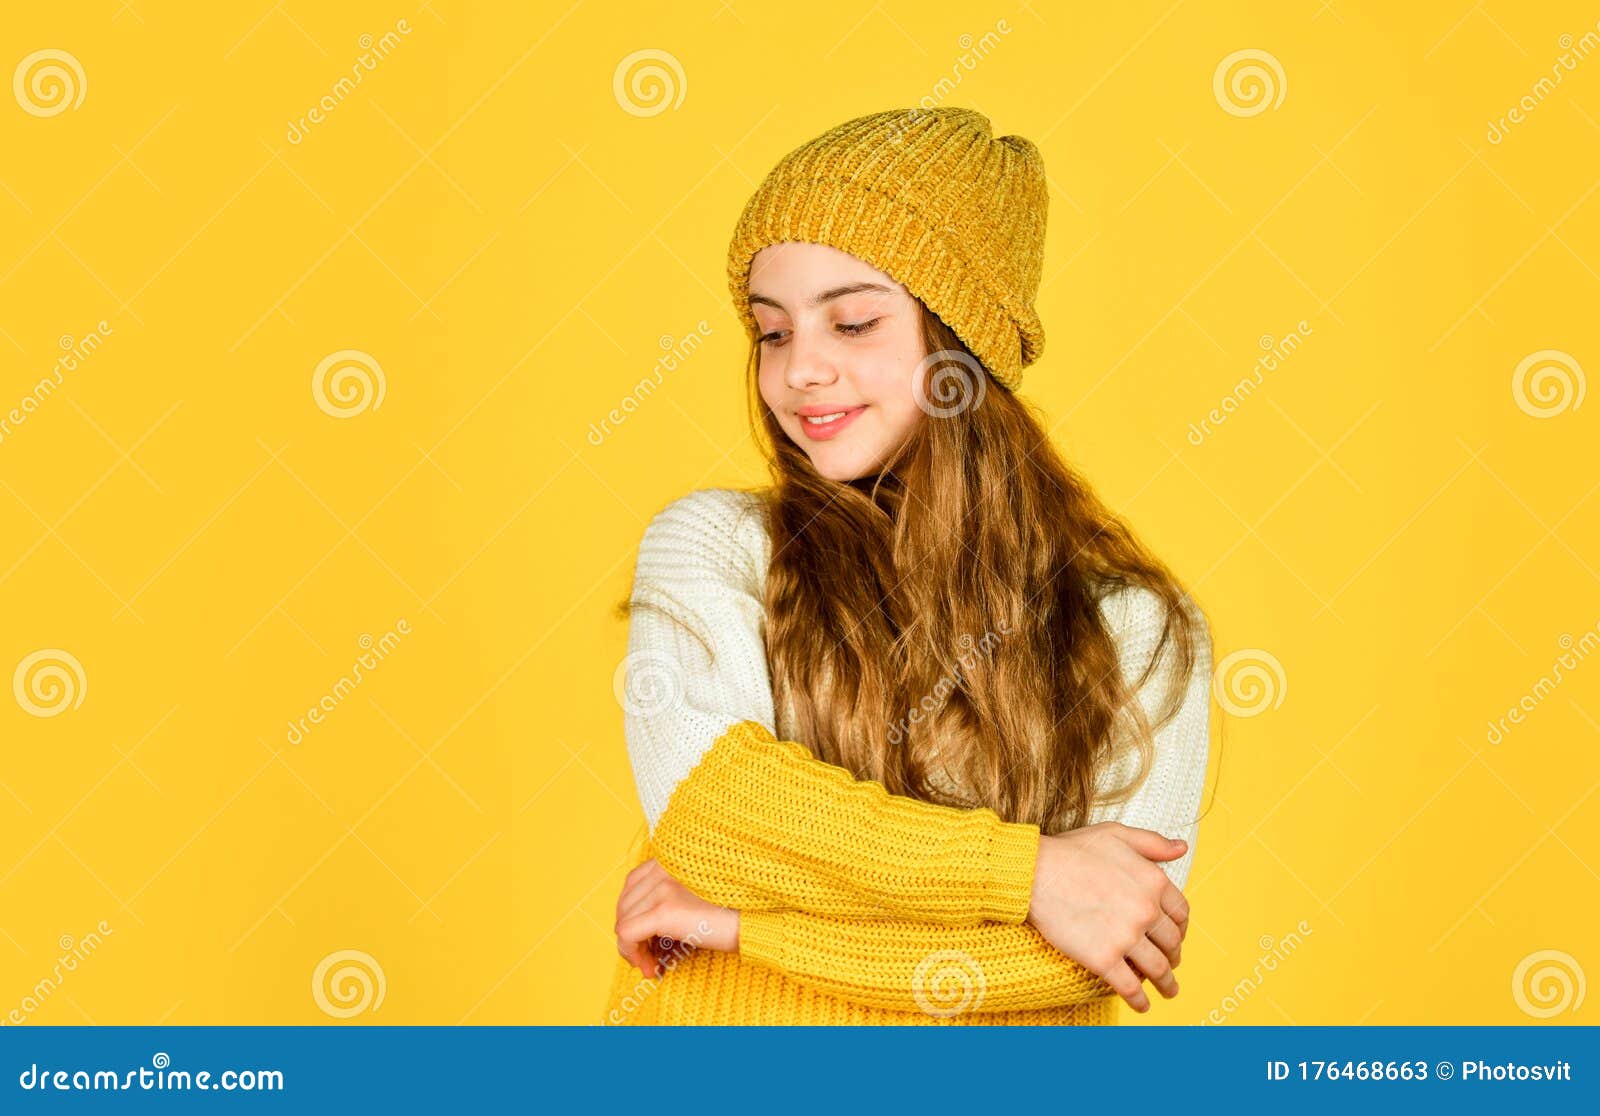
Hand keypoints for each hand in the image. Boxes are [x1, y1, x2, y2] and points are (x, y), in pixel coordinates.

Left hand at [614, 858, 740, 979]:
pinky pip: (627, 934)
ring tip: (652, 966)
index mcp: (672, 860)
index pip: (632, 885)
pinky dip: (631, 954)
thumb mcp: (697, 897)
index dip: (633, 915)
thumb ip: (670, 899)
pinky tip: (651, 968)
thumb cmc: (735, 914)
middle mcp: (665, 868)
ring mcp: (663, 888)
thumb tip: (642, 934)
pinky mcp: (665, 910)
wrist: (760, 921)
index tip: (647, 941)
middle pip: (625, 904)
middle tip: (648, 960)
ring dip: (633, 949)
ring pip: (623, 920)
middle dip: (631, 935)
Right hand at [1025, 822, 1190, 1013]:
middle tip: (1170, 965)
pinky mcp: (1103, 958)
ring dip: (1167, 984)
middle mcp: (1145, 910)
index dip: (1182, 928)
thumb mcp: (1115, 834)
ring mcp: (1126, 937)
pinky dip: (1140, 1001)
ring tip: (1168, 990)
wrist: (1033, 871)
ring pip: (1157, 969)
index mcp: (1153, 881)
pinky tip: (1142, 1006)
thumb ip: (1152, 842)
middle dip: (1174, 956)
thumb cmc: (1071, 850)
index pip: (1181, 912)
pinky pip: (1131, 987)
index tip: (1176, 936)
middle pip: (1172, 943)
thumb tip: (1182, 848)